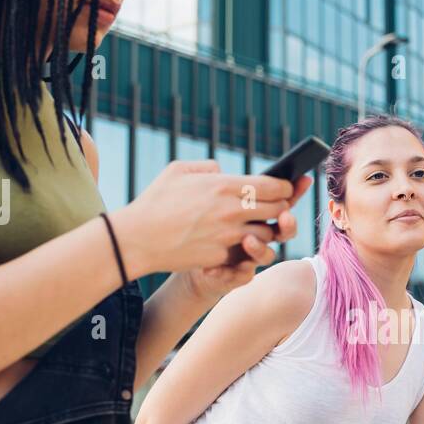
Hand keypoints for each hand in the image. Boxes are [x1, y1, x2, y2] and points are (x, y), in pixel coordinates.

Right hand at [110, 162, 300, 276]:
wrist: (138, 239)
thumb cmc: (155, 202)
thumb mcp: (178, 171)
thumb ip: (207, 167)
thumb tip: (223, 171)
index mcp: (224, 185)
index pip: (273, 186)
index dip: (286, 188)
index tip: (286, 189)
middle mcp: (232, 210)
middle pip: (278, 210)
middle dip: (282, 209)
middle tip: (279, 208)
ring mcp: (229, 236)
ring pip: (268, 234)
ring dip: (267, 230)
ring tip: (258, 225)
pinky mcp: (223, 256)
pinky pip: (247, 252)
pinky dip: (248, 248)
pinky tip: (241, 242)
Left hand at [180, 178, 309, 303]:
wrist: (183, 254)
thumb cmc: (195, 220)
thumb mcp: (202, 197)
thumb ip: (213, 183)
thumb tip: (220, 170)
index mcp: (257, 214)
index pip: (282, 201)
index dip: (294, 191)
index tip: (303, 180)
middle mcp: (258, 235)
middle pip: (284, 229)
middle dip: (287, 224)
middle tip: (284, 215)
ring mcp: (249, 256)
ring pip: (267, 255)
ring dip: (260, 248)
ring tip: (247, 241)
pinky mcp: (235, 274)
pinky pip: (243, 275)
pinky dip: (234, 271)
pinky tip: (216, 267)